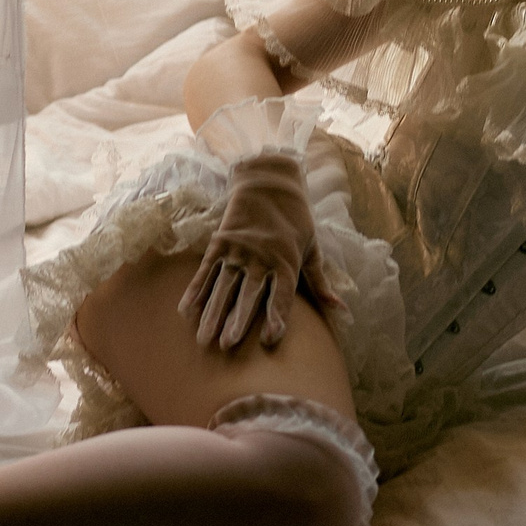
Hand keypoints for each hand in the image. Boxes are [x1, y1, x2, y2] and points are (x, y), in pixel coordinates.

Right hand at [180, 151, 318, 352]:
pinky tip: (185, 311)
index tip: (270, 339)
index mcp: (286, 261)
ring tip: (203, 338)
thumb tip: (340, 309)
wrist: (270, 181)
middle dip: (237, 320)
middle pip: (248, 294)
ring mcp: (238, 250)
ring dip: (212, 313)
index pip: (281, 295)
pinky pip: (206, 271)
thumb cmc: (296, 219)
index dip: (276, 317)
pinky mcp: (220, 242)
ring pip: (223, 287)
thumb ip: (320, 281)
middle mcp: (261, 258)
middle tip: (227, 345)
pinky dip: (195, 290)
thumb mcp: (313, 247)